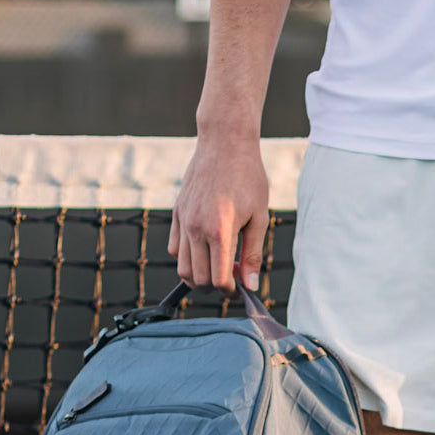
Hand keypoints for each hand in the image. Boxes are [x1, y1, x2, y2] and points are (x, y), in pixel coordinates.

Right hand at [169, 127, 270, 292]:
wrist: (225, 143)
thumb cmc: (248, 178)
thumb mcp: (260, 218)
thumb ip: (253, 254)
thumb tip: (249, 285)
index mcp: (219, 231)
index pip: (218, 280)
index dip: (230, 291)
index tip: (240, 287)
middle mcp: (196, 228)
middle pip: (199, 280)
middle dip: (216, 287)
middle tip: (233, 276)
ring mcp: (183, 221)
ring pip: (183, 268)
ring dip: (200, 277)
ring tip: (219, 266)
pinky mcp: (177, 213)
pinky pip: (175, 249)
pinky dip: (187, 259)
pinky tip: (205, 250)